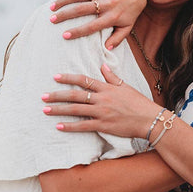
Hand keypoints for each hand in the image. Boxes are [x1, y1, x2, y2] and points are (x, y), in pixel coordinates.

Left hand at [42, 65, 159, 138]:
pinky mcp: (103, 125)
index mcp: (107, 88)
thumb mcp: (126, 86)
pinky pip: (83, 126)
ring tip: (45, 109)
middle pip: (75, 95)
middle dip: (57, 95)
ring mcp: (102, 112)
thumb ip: (112, 77)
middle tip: (43, 96)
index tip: (56, 77)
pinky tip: (59, 126)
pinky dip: (70, 126)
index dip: (68, 78)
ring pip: (76, 109)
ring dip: (59, 109)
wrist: (148, 119)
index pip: (84, 80)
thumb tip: (103, 65)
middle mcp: (102, 99)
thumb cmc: (139, 103)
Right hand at [50, 0, 146, 47]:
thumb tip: (106, 49)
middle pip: (81, 10)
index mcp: (112, 17)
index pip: (92, 26)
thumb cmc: (130, 13)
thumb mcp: (127, 27)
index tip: (64, 36)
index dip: (77, 31)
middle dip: (65, 15)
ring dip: (63, 1)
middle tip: (52, 20)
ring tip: (51, 8)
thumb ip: (118, 38)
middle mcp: (106, 4)